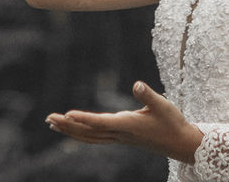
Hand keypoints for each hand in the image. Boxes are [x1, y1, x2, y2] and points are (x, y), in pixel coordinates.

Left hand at [46, 82, 201, 163]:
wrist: (180, 143)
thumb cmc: (172, 122)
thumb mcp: (163, 105)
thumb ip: (149, 95)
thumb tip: (136, 84)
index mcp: (128, 125)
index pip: (100, 123)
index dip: (83, 119)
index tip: (66, 115)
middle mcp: (120, 134)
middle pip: (88, 132)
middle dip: (68, 126)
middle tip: (48, 119)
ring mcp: (120, 137)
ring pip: (90, 137)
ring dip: (71, 131)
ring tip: (53, 125)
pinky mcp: (122, 137)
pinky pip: (96, 137)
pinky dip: (83, 133)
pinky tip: (75, 130)